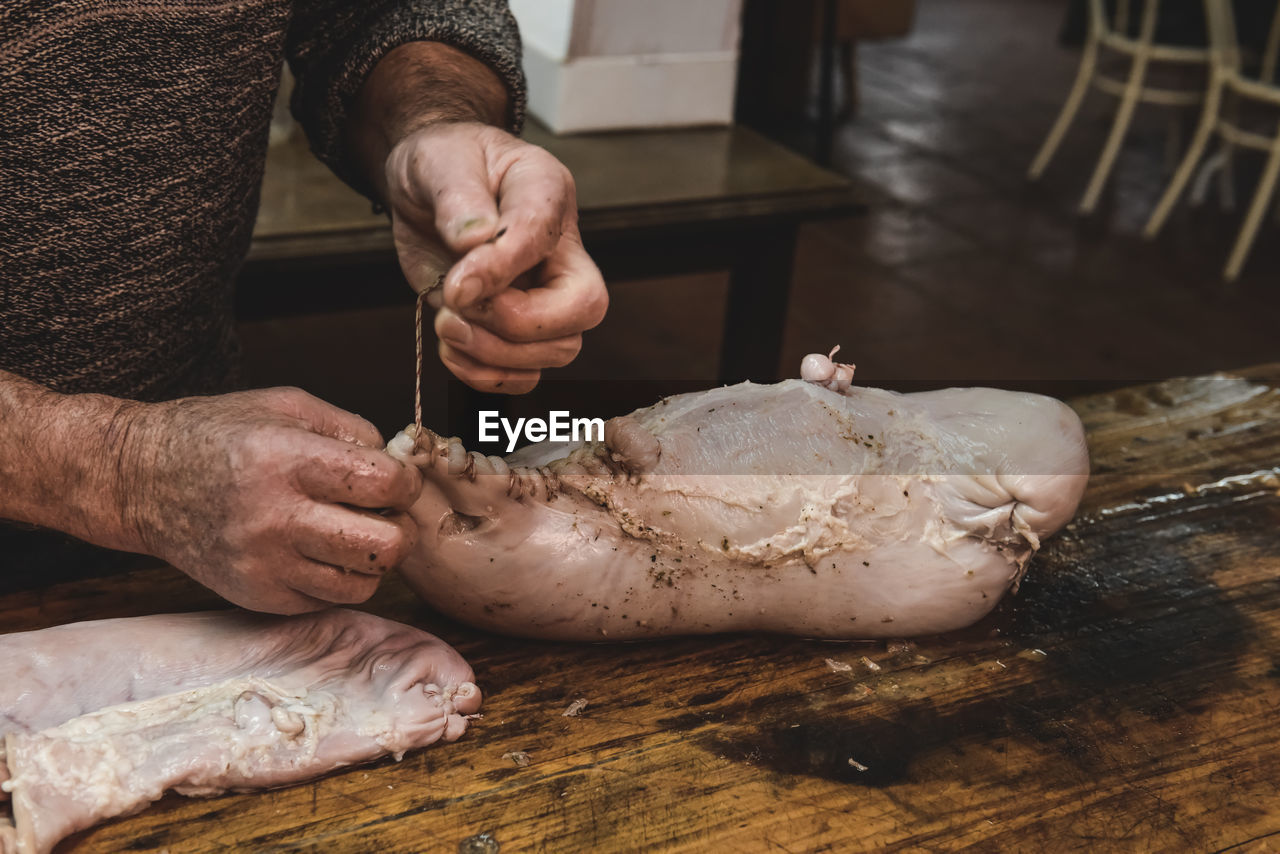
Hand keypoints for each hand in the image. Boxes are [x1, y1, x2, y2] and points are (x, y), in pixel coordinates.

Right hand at [120, 388, 421, 613]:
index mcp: (288, 461)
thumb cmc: (219, 435)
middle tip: (385, 513)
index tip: (395, 478)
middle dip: (401, 528)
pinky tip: (320, 550)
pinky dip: (338, 578)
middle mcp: (277, 518)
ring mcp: (266, 565)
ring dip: (372, 559)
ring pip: (364, 583)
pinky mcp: (259, 596)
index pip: (385, 485)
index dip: (405, 481)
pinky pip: (330, 600)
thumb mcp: (286, 406)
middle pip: (385, 546)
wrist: (142, 481)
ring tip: (353, 533)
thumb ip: (352, 430)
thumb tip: (400, 464)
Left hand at [384, 121, 607, 392]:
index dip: (502, 267)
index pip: (544, 237)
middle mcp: (559, 252)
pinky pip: (526, 375)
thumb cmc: (444, 165)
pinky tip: (452, 347)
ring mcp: (544, 296)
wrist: (429, 189)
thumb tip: (473, 242)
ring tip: (446, 324)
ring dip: (494, 354)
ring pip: (558, 351)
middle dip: (517, 324)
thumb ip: (457, 198)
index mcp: (548, 194)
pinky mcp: (515, 328)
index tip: (457, 281)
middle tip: (457, 306)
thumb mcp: (438, 163)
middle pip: (584, 310)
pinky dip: (485, 375)